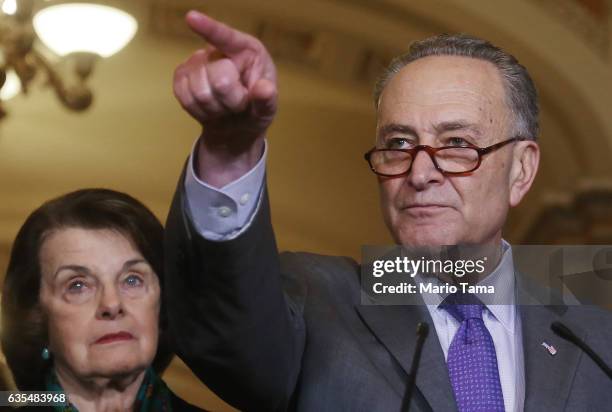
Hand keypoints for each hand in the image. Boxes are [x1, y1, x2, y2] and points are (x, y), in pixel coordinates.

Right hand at [174, 11, 276, 185]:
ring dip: (215, 109)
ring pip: (200, 92)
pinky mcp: (181, 76)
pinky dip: (199, 111)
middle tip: (237, 105)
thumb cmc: (255, 110)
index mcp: (247, 49)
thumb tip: (266, 89)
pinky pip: (184, 96)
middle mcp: (219, 50)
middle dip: (230, 101)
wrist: (236, 126)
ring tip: (224, 107)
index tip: (191, 17)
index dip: (209, 28)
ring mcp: (197, 61)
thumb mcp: (267, 108)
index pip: (226, 38)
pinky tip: (209, 109)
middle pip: (219, 79)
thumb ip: (267, 100)